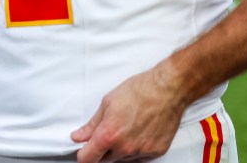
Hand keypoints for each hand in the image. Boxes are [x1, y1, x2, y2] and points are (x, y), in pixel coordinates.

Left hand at [71, 64, 185, 162]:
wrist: (167, 90)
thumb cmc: (139, 91)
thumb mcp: (108, 103)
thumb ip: (92, 124)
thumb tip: (79, 136)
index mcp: (109, 134)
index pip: (88, 158)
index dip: (82, 155)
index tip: (82, 151)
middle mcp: (125, 147)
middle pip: (105, 160)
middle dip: (102, 150)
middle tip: (107, 132)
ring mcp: (141, 152)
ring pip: (122, 159)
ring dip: (119, 149)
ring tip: (126, 128)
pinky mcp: (155, 153)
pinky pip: (139, 158)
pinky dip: (135, 149)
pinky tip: (137, 133)